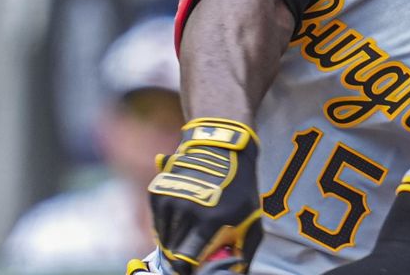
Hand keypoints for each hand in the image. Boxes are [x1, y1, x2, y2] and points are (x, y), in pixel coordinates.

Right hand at [148, 118, 261, 274]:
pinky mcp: (159, 191)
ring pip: (165, 237)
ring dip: (175, 241)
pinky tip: (180, 222)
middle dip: (181, 256)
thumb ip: (244, 250)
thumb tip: (236, 273)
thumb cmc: (240, 186)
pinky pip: (158, 222)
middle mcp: (188, 209)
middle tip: (191, 254)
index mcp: (212, 219)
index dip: (188, 268)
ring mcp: (171, 198)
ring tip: (188, 235)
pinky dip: (166, 227)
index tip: (191, 270)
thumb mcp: (251, 216)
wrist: (222, 146)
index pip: (187, 259)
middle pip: (175, 250)